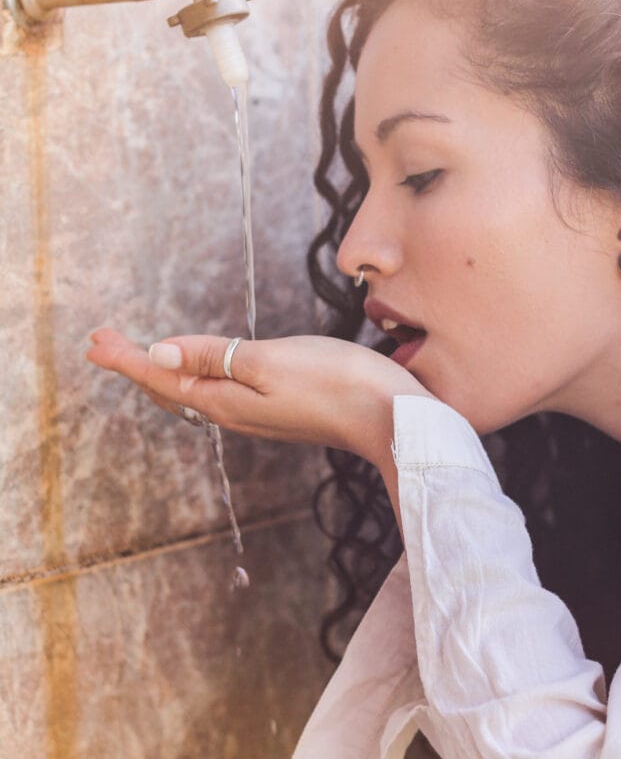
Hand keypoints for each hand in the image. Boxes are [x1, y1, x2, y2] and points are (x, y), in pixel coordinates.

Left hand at [86, 328, 432, 471]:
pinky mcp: (276, 409)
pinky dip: (192, 376)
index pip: (161, 376)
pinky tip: (198, 371)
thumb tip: (158, 352)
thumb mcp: (266, 361)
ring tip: (138, 353)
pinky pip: (216, 393)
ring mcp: (255, 414)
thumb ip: (211, 356)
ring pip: (192, 392)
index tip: (94, 340)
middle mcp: (233, 413)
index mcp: (224, 401)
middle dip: (135, 363)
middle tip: (103, 342)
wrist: (387, 417)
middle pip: (171, 387)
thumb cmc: (333, 381)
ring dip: (161, 369)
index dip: (126, 357)